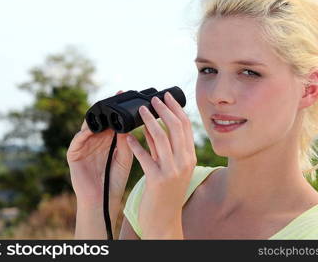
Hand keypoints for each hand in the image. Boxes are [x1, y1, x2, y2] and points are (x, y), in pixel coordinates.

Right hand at [67, 90, 133, 212]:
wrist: (103, 200)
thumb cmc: (115, 180)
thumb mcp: (125, 157)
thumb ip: (126, 142)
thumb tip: (128, 124)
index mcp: (108, 140)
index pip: (111, 120)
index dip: (117, 109)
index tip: (124, 95)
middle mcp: (96, 140)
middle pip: (98, 119)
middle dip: (105, 109)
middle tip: (114, 97)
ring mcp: (84, 146)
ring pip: (87, 127)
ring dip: (95, 118)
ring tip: (103, 110)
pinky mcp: (74, 154)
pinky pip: (76, 141)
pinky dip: (82, 134)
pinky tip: (90, 129)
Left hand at [125, 91, 196, 238]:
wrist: (164, 221)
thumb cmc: (166, 193)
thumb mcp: (171, 168)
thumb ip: (162, 148)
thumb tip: (153, 126)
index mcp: (190, 157)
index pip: (185, 126)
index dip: (175, 109)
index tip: (166, 96)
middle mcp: (184, 162)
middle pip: (175, 128)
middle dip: (164, 110)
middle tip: (153, 99)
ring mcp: (172, 171)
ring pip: (161, 138)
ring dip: (150, 121)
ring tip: (140, 111)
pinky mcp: (157, 179)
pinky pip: (145, 156)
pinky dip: (136, 145)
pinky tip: (128, 137)